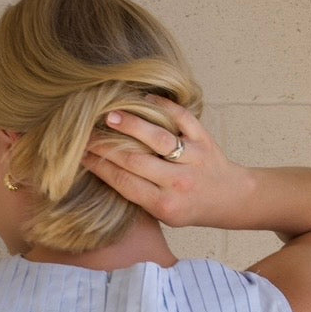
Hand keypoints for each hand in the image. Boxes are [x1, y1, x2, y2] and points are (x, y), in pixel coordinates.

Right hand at [81, 95, 251, 230]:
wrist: (229, 198)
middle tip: (87, 134)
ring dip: (131, 125)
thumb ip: (138, 193)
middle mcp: (178, 182)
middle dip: (107, 146)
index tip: (81, 155)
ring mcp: (193, 159)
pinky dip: (163, 107)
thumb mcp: (162, 213)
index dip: (100, 167)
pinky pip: (182, 119)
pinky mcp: (205, 140)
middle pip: (134, 160)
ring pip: (157, 138)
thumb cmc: (189, 207)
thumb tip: (104, 166)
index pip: (123, 182)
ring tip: (110, 115)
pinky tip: (144, 99)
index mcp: (164, 204)